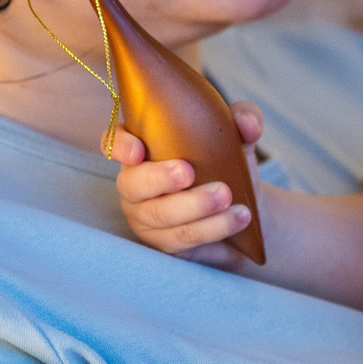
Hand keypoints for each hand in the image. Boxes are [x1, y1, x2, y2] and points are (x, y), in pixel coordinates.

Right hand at [113, 102, 263, 264]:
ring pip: (161, 214)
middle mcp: (135, 183)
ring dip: (195, 205)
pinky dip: (211, 227)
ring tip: (226, 196)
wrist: (240, 208)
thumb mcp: (235, 138)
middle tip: (189, 172)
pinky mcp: (163, 244)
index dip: (120, 146)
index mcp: (142, 149)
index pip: (114, 143)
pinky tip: (236, 217)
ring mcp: (145, 217)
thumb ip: (242, 119)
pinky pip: (182, 237)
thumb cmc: (225, 165)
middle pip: (133, 183)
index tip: (138, 150)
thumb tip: (247, 125)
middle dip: (160, 178)